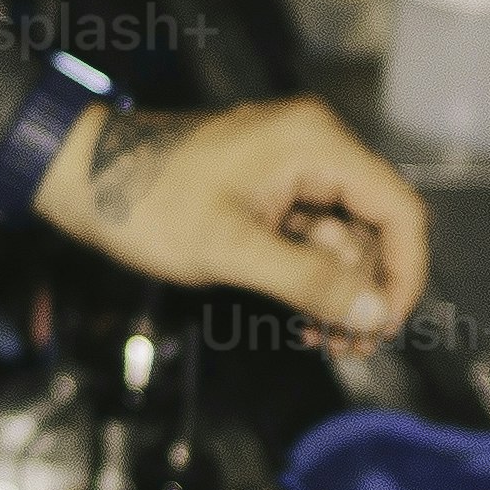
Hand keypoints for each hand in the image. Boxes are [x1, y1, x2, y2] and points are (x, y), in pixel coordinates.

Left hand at [34, 92, 430, 342]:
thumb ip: (309, 281)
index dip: (406, 272)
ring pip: (348, 237)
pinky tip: (301, 316)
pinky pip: (315, 235)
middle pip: (378, 226)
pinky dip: (314, 276)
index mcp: (315, 143)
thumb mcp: (231, 250)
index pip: (399, 209)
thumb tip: (376, 313)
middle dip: (368, 290)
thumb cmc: (145, 203)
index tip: (389, 325)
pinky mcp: (272, 186)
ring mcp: (293, 165)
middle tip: (347, 346)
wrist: (83, 177)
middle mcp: (315, 145)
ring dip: (340, 291)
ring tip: (320, 338)